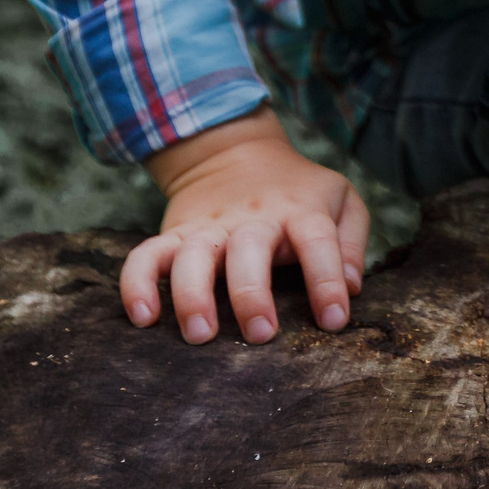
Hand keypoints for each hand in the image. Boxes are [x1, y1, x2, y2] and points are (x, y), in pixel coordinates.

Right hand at [118, 108, 370, 343]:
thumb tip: (352, 288)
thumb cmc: (298, 192)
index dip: (327, 281)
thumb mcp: (340, 200)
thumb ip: (351, 241)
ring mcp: (209, 226)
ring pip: (192, 255)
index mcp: (299, 211)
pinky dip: (136, 284)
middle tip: (260, 335)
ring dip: (192, 294)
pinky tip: (142, 318)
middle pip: (249, 250)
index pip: (317, 242)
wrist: (237, 153)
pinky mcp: (175, 234)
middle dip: (252, 294)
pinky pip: (145, 256)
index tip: (333, 321)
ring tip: (200, 334)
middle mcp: (253, 219)